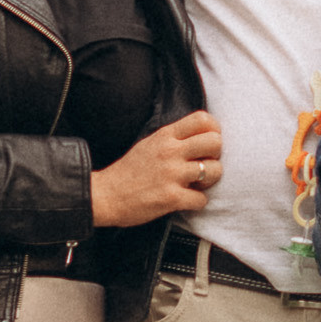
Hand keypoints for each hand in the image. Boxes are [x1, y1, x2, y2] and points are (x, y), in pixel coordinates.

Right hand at [90, 111, 222, 229]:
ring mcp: (171, 174)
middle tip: (203, 165)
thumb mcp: (150, 143)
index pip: (202, 119)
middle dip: (215, 156)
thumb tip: (201, 136)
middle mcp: (170, 151)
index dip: (213, 131)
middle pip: (215, 143)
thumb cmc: (129, 171)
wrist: (105, 195)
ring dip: (209, 181)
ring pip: (214, 171)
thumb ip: (173, 138)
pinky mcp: (171, 197)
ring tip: (196, 184)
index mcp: (165, 135)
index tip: (207, 144)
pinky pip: (202, 199)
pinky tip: (185, 200)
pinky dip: (196, 202)